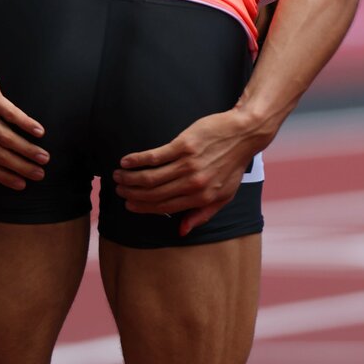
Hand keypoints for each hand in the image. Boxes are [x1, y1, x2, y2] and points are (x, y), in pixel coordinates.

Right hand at [114, 110, 258, 236]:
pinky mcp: (185, 145)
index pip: (164, 207)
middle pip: (154, 193)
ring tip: (118, 175)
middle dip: (132, 193)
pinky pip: (155, 156)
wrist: (245, 133)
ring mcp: (188, 164)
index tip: (129, 204)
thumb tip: (181, 231)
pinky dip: (137, 160)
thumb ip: (202, 215)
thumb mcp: (225, 195)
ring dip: (131, 178)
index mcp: (201, 198)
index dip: (144, 207)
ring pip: (151, 177)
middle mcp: (193, 184)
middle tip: (119, 189)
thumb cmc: (234, 164)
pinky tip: (126, 160)